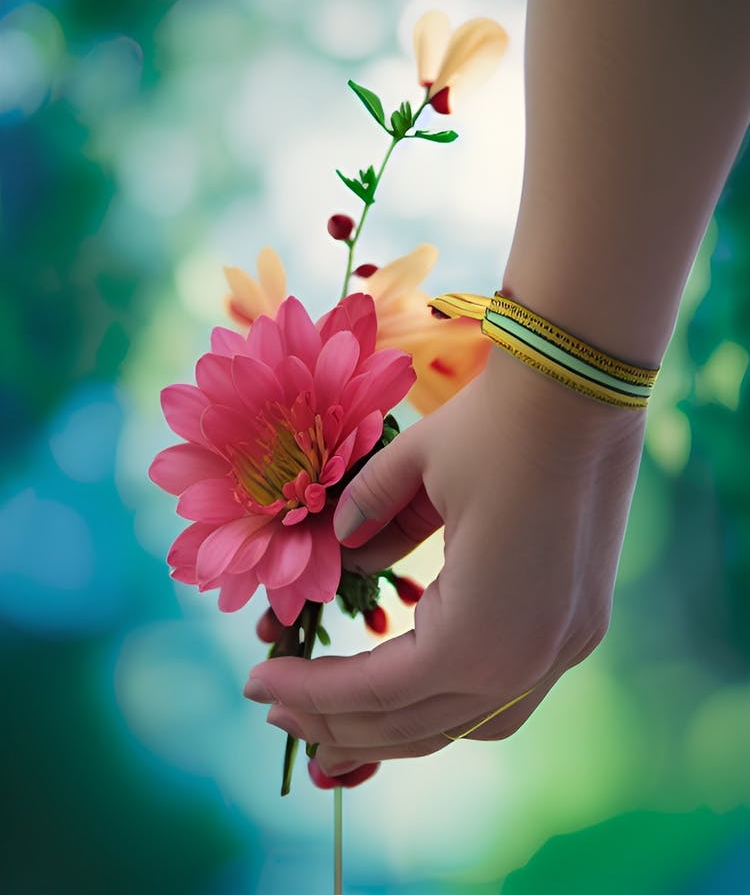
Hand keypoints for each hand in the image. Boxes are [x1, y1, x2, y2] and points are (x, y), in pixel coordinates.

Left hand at [244, 348, 644, 775]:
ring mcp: (563, 650)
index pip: (376, 691)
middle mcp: (527, 663)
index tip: (256, 682)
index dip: (310, 692)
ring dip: (397, 727)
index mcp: (479, 635)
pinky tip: (412, 681)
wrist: (588, 389)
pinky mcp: (579, 629)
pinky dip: (448, 700)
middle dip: (341, 727)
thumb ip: (365, 521)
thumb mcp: (410, 469)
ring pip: (467, 723)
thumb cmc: (494, 424)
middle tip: (280, 713)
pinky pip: (504, 695)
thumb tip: (342, 555)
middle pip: (418, 725)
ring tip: (338, 719)